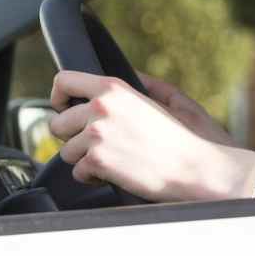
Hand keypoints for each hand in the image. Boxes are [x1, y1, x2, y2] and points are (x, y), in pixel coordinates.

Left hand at [49, 71, 254, 201]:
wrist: (196, 168)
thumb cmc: (187, 137)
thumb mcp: (170, 100)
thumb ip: (142, 85)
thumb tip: (124, 79)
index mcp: (114, 89)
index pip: (63, 81)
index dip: (60, 97)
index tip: (67, 109)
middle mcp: (101, 108)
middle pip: (57, 123)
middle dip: (74, 136)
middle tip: (99, 143)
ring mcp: (97, 135)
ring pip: (66, 151)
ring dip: (85, 158)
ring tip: (114, 158)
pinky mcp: (97, 161)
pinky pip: (77, 172)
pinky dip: (94, 176)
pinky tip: (117, 172)